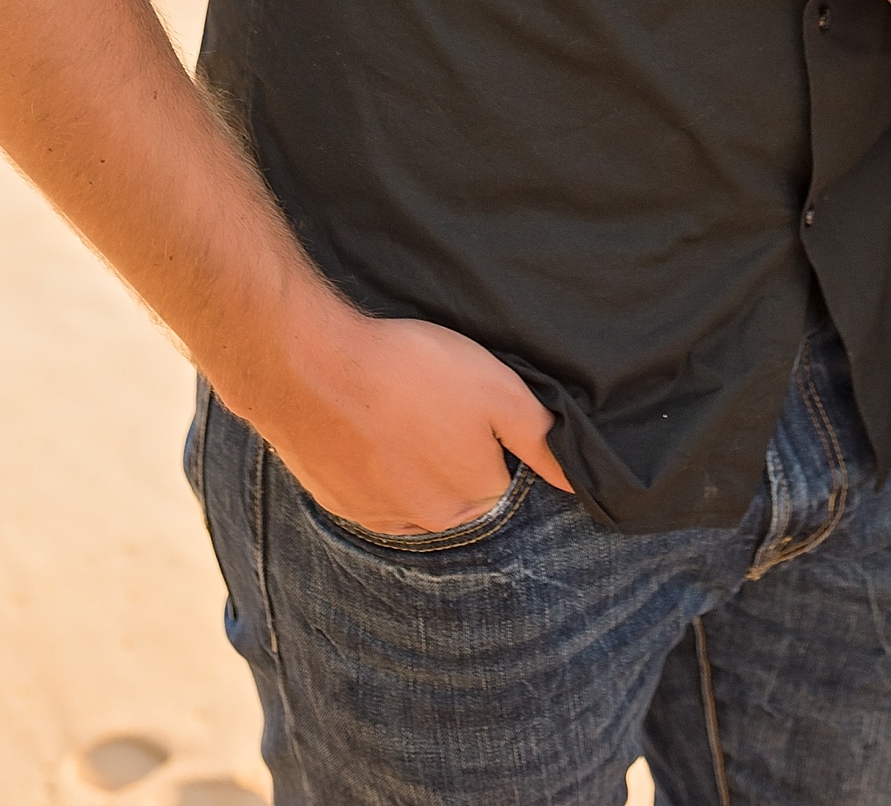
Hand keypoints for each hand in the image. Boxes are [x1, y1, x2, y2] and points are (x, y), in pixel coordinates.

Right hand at [259, 304, 572, 537]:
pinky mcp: (339, 502)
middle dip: (449, 448)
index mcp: (474, 495)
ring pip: (413, 489)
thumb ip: (540, 439)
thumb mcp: (497, 390)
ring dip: (409, 458)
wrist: (313, 370)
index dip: (487, 428)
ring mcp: (379, 517)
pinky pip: (371, 488)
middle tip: (428, 397)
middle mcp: (429, 521)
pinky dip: (372, 461)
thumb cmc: (412, 371)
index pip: (500, 470)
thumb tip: (577, 482)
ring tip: (394, 406)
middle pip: (458, 485)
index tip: (464, 395)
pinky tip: (363, 422)